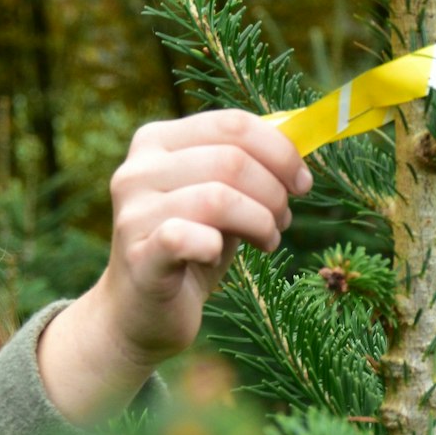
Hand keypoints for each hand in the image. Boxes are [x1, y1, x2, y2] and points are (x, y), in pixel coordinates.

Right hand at [39, 110, 309, 421]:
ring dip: (260, 222)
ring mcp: (133, 212)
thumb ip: (247, 163)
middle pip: (231, 160)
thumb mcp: (220, 196)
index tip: (302, 182)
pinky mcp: (138, 255)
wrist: (140, 310)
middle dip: (274, 192)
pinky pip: (187, 237)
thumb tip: (298, 137)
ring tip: (266, 241)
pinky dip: (216, 247)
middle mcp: (138, 169)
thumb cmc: (190, 246)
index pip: (231, 123)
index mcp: (157, 141)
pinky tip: (217, 256)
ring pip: (219, 198)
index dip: (280, 151)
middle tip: (283, 220)